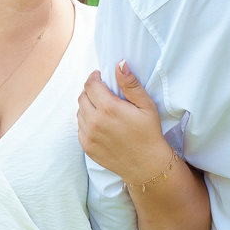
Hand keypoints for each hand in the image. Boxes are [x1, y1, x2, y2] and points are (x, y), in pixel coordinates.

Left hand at [78, 60, 169, 181]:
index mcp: (108, 108)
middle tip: (103, 92)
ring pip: (79, 111)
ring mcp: (88, 135)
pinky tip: (101, 123)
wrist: (147, 165)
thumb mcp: (146, 105)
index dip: (94, 77)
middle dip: (91, 91)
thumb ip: (130, 84)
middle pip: (82, 96)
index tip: (100, 77)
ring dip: (88, 106)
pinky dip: (87, 121)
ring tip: (103, 109)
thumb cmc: (149, 133)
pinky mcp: (86, 147)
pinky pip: (80, 127)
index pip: (90, 84)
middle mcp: (94, 121)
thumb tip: (119, 64)